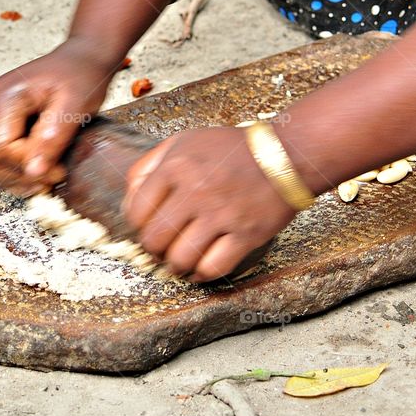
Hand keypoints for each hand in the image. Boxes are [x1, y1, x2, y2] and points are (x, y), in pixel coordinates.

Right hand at [0, 37, 118, 194]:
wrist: (82, 59)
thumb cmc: (82, 77)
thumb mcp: (76, 106)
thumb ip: (53, 139)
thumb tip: (32, 173)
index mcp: (5, 96)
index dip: (26, 166)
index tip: (59, 170)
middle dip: (14, 174)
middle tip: (50, 176)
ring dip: (4, 175)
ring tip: (40, 176)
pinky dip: (0, 168)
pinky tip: (30, 167)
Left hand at [122, 127, 297, 281]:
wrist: (285, 154)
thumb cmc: (231, 150)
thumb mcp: (184, 142)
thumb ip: (150, 165)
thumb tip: (130, 199)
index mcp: (176, 167)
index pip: (136, 211)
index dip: (138, 225)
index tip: (148, 227)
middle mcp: (196, 191)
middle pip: (154, 240)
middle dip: (154, 249)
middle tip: (163, 246)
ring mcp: (222, 214)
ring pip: (181, 259)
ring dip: (176, 265)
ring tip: (181, 258)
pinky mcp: (246, 234)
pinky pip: (213, 268)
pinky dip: (202, 274)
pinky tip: (201, 268)